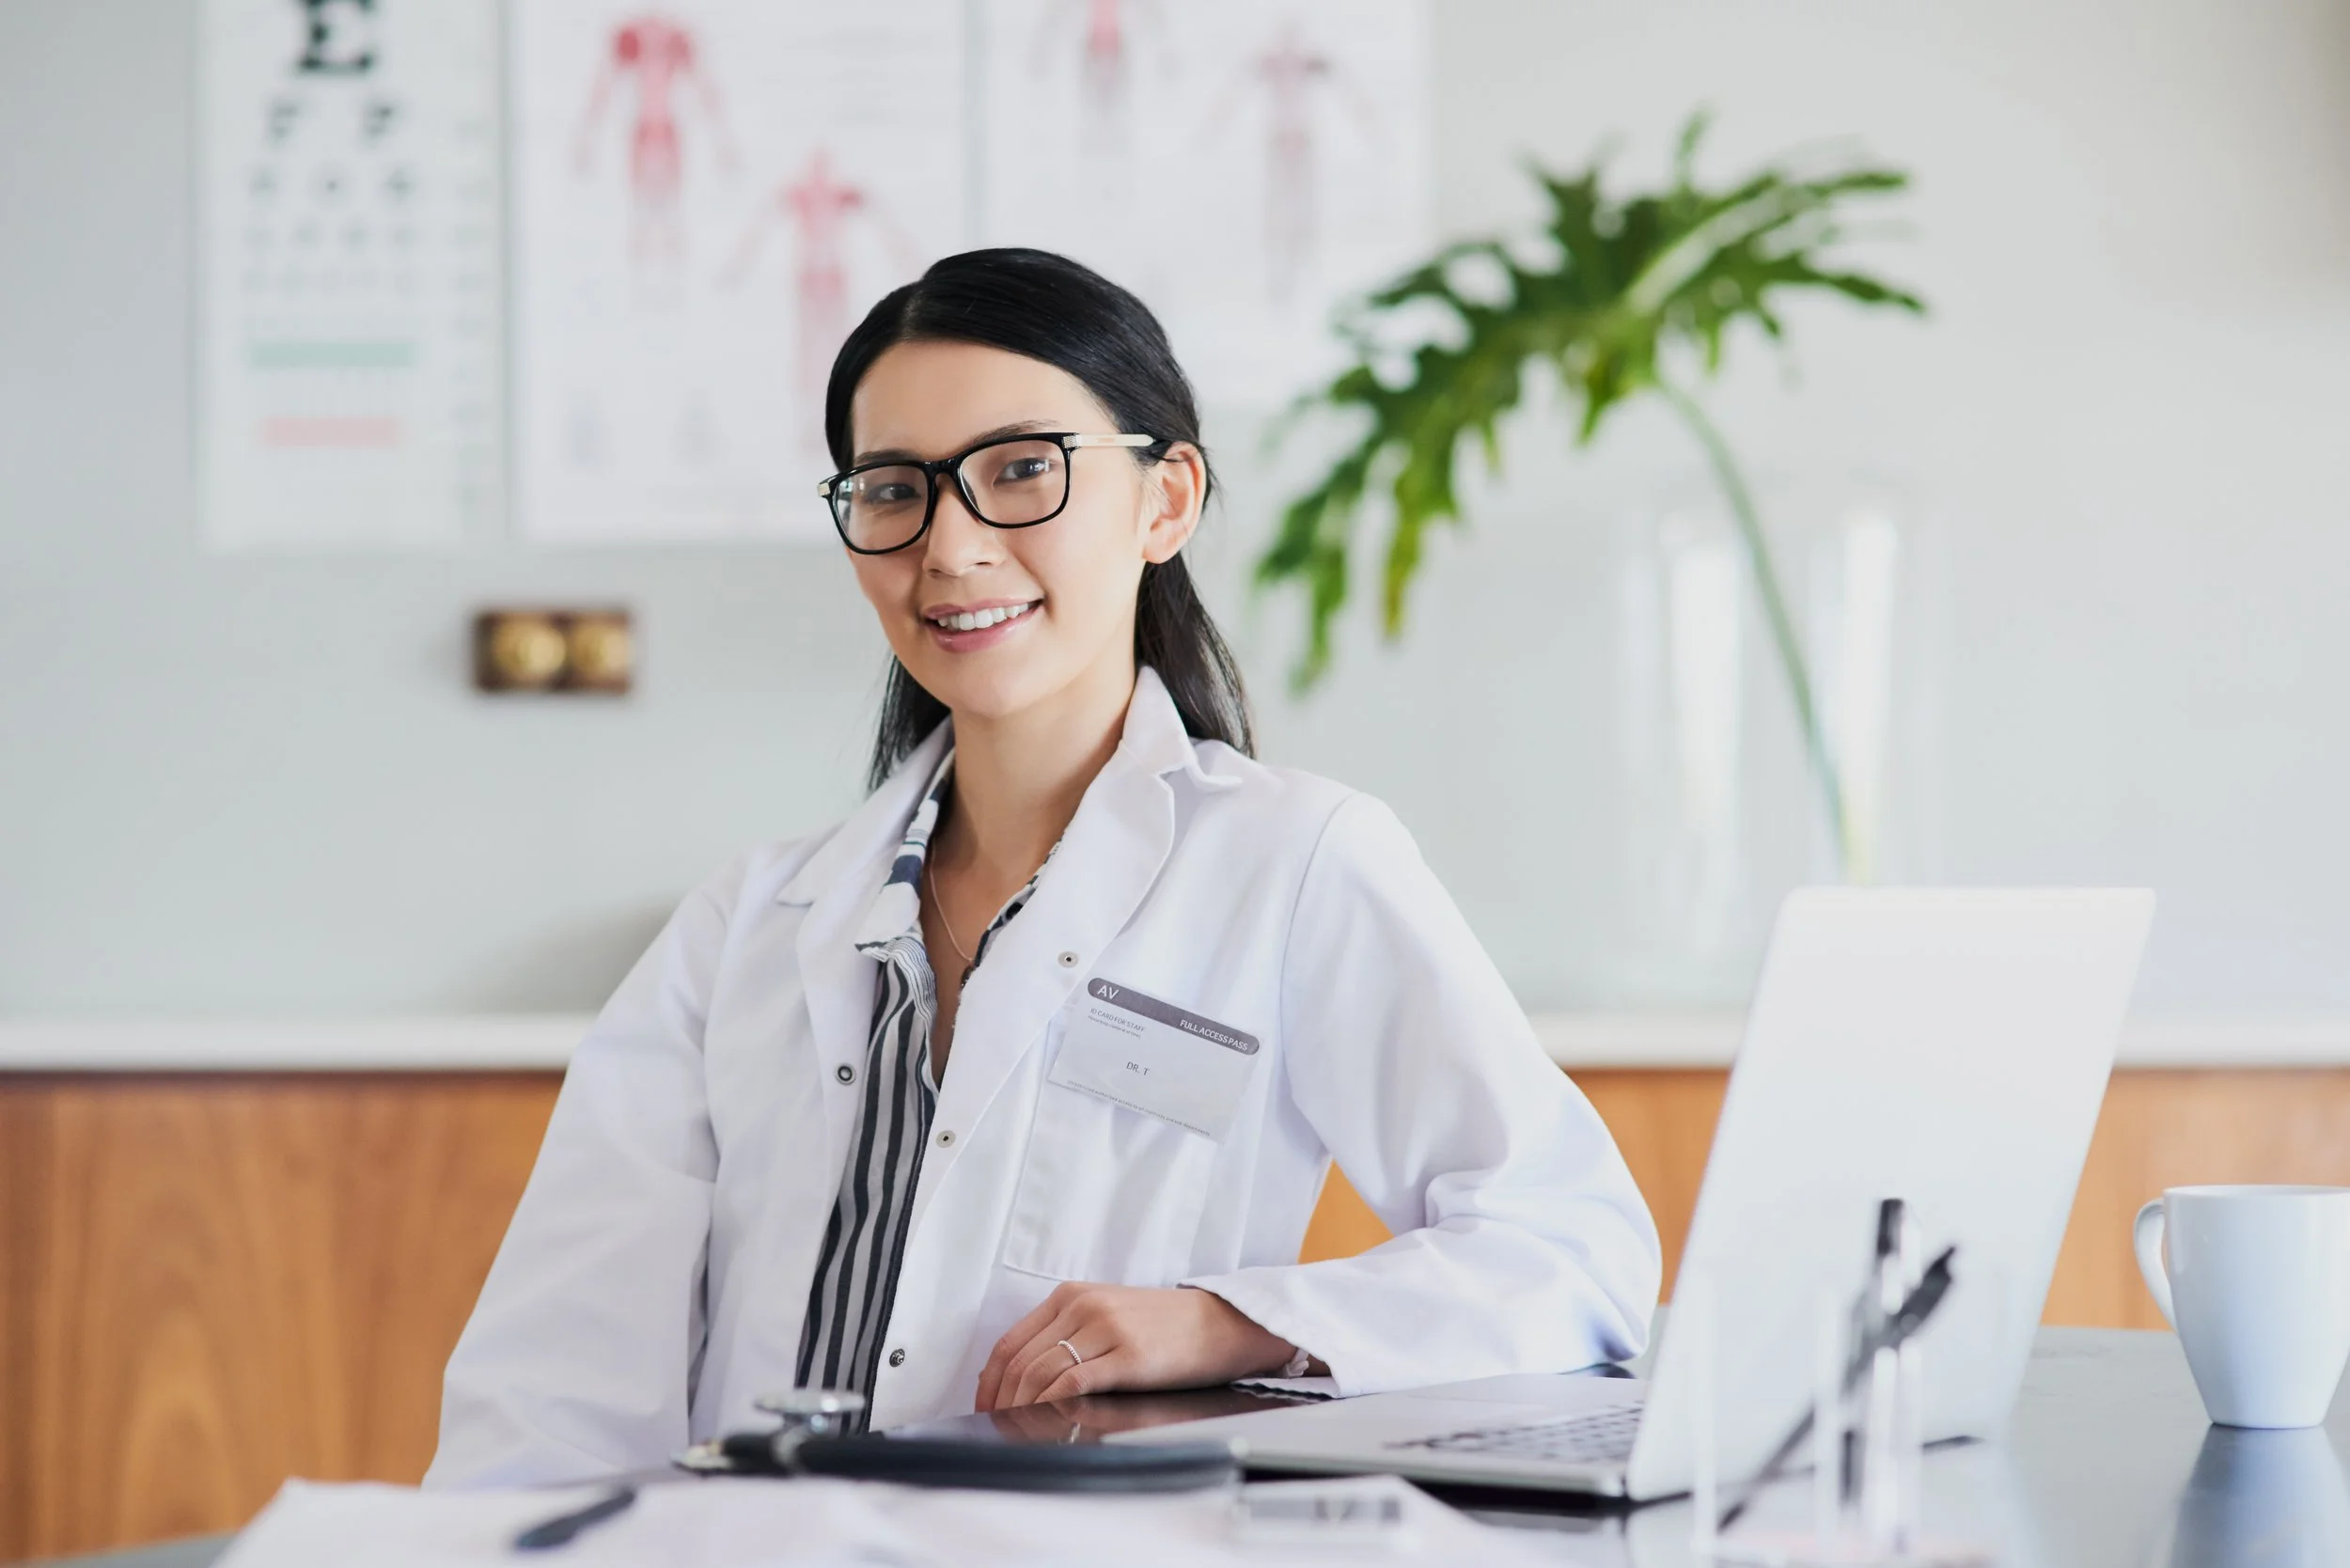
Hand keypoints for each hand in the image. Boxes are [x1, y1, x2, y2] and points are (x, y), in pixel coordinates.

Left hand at [975, 1283, 1296, 1410]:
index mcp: (1071, 1295)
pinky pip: (1074, 1383)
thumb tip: (1022, 1377)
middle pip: (1020, 1360)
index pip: (1010, 1341)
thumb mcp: (1107, 1314)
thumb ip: (1066, 1334)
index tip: (982, 1406)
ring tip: (1015, 1430)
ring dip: (1021, 1407)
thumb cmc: (1164, 1325)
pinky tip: (1046, 1420)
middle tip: (992, 1427)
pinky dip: (1051, 1405)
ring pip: (1041, 1373)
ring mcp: (1106, 1328)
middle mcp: (1083, 1306)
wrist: (1219, 1323)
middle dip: (998, 1400)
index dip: (988, 1380)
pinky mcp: (1128, 1355)